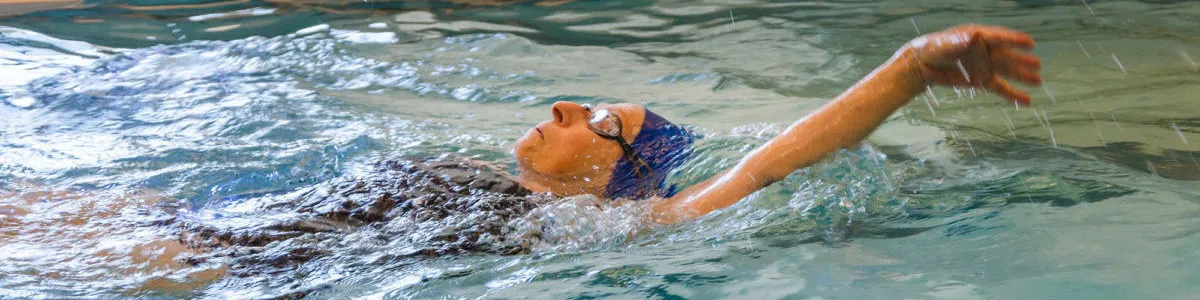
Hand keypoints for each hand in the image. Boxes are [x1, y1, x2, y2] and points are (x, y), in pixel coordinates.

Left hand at [906, 24, 1041, 104]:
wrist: (922, 64)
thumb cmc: (932, 49)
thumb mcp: (943, 45)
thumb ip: (959, 42)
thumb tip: (974, 36)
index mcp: (979, 37)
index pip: (1000, 38)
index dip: (1015, 41)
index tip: (1030, 43)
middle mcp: (986, 51)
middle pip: (1007, 56)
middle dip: (1022, 61)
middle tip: (1038, 65)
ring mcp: (985, 66)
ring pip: (1008, 72)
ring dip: (1023, 77)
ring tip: (1038, 81)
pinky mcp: (981, 81)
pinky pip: (1000, 88)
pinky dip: (1013, 94)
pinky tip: (1026, 101)